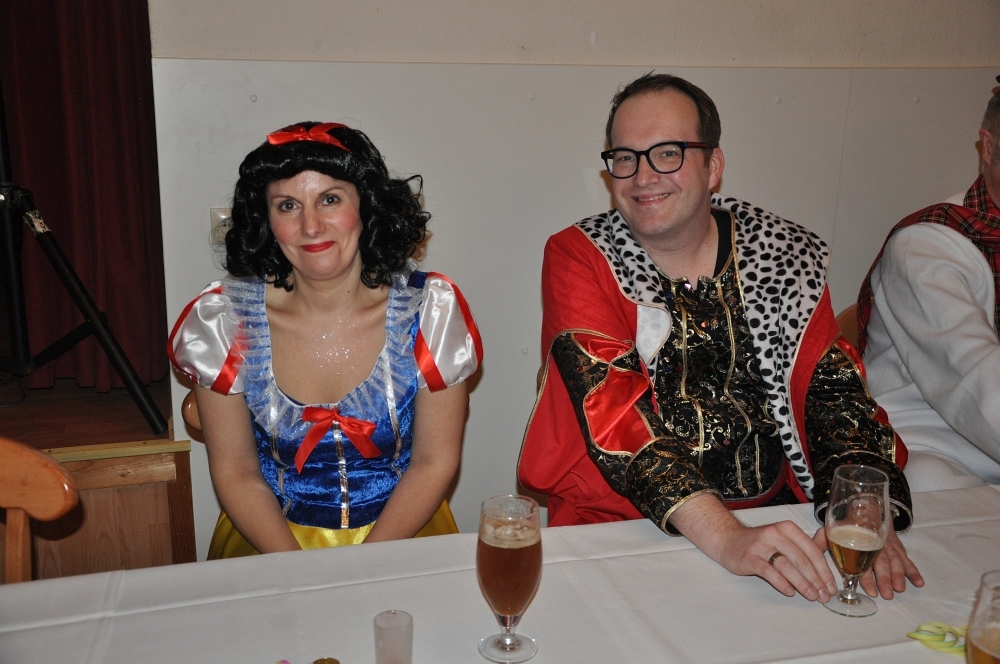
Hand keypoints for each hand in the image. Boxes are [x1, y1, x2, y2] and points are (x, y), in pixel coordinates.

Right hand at [715, 520, 838, 602]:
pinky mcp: (749, 557)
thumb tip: (829, 535)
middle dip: (815, 580)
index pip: (811, 550)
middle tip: (824, 596)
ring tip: (811, 596)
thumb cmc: (761, 543)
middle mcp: (775, 533)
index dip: (824, 570)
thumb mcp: (785, 537)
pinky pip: (768, 572)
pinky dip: (781, 583)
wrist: (728, 540)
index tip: (831, 587)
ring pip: (786, 566)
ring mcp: (760, 545)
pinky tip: (790, 592)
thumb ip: (807, 541)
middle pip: (800, 559)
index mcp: (787, 528)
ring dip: (802, 583)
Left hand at [814, 527, 923, 598]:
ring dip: (898, 575)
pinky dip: (913, 570)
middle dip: (884, 578)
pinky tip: (918, 582)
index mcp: (857, 540)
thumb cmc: (846, 523)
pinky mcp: (897, 546)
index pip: (860, 559)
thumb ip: (822, 539)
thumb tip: (810, 549)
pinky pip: (906, 558)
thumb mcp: (832, 528)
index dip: (864, 574)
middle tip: (886, 594)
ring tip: (900, 589)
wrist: (866, 506)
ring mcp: (887, 545)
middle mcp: (873, 543)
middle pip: (880, 562)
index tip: (866, 587)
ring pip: (895, 560)